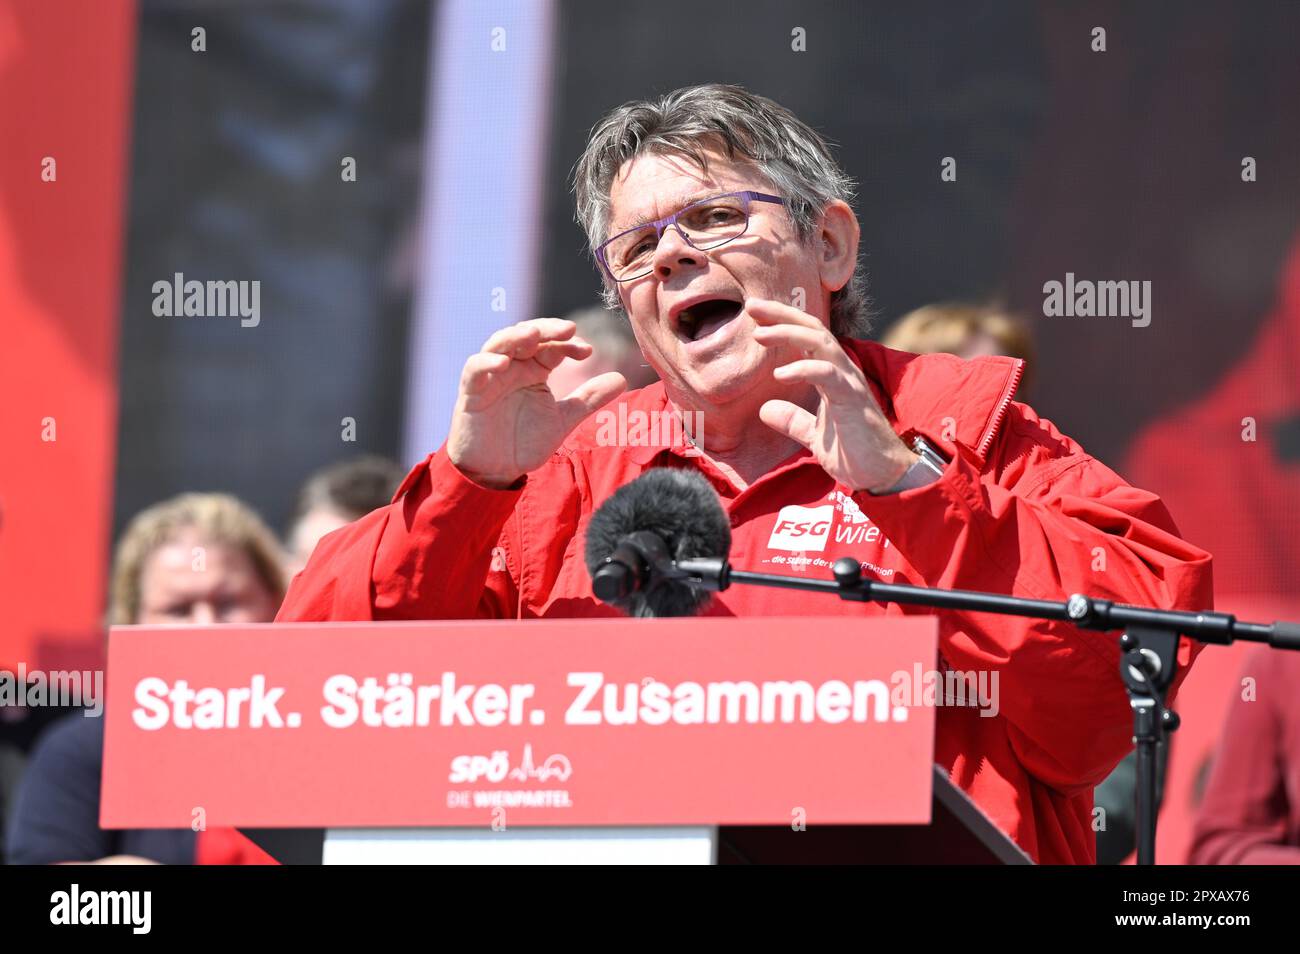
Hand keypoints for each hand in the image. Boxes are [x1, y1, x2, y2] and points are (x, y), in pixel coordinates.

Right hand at [447, 318, 626, 487]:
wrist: (495, 470)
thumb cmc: (524, 441)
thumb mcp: (563, 419)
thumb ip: (589, 399)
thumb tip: (622, 379)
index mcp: (535, 369)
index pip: (552, 346)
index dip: (568, 343)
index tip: (587, 351)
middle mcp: (513, 366)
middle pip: (527, 336)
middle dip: (546, 329)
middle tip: (567, 329)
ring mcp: (490, 376)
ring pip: (499, 344)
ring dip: (515, 336)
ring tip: (533, 333)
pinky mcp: (471, 391)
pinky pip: (474, 370)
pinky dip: (486, 363)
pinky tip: (501, 363)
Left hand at [749, 298, 916, 492]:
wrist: (883, 477)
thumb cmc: (855, 453)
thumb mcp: (814, 436)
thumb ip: (793, 420)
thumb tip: (765, 410)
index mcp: (833, 375)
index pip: (808, 337)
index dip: (783, 321)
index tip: (755, 313)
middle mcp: (843, 372)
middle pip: (813, 329)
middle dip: (782, 315)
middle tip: (752, 306)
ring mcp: (849, 383)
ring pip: (821, 344)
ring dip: (789, 334)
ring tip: (760, 334)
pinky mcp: (852, 400)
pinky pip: (828, 375)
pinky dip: (805, 368)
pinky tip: (781, 373)